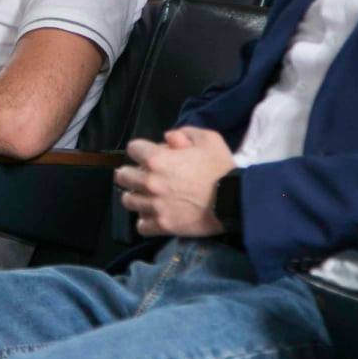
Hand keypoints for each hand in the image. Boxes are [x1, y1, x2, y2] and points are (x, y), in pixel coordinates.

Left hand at [113, 127, 234, 237]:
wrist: (234, 200)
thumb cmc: (220, 168)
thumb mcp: (208, 139)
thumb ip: (184, 133)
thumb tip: (167, 137)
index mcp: (157, 159)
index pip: (133, 148)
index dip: (141, 149)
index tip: (149, 154)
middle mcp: (150, 182)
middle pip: (122, 176)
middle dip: (131, 172)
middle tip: (143, 175)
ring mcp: (154, 206)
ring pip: (128, 201)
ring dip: (136, 196)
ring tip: (147, 196)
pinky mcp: (162, 225)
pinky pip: (141, 225)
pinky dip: (145, 220)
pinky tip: (154, 214)